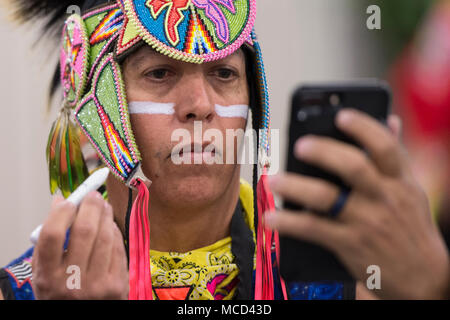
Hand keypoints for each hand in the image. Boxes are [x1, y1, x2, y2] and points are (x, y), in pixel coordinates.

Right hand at [32, 192, 128, 299]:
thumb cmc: (61, 292)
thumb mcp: (44, 274)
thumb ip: (48, 242)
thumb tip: (60, 200)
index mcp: (48, 277)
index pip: (52, 235)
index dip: (61, 212)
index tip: (68, 201)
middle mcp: (72, 281)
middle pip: (84, 231)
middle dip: (91, 206)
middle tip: (93, 195)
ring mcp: (98, 284)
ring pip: (105, 237)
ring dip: (106, 215)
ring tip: (104, 206)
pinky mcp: (118, 285)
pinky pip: (118, 249)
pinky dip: (114, 233)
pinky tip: (110, 225)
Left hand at [266, 109, 449, 299]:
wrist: (422, 275)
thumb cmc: (410, 224)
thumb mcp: (411, 188)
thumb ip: (397, 156)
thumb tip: (390, 119)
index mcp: (400, 180)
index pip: (385, 147)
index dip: (363, 128)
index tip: (341, 116)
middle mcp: (383, 198)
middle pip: (353, 167)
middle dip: (324, 152)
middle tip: (299, 145)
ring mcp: (365, 222)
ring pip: (327, 198)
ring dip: (296, 187)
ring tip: (274, 180)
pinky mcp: (349, 244)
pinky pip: (314, 230)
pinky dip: (290, 223)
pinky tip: (272, 217)